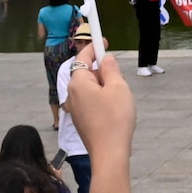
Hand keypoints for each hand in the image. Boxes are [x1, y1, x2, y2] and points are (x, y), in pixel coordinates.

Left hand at [64, 44, 136, 161]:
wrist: (109, 153)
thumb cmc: (115, 118)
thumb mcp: (119, 88)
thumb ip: (111, 70)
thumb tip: (105, 59)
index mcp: (78, 82)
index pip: (83, 57)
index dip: (93, 46)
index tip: (103, 39)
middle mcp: (71, 94)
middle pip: (86, 73)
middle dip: (102, 71)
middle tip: (120, 78)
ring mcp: (75, 108)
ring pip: (90, 89)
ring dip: (104, 87)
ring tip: (120, 98)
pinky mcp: (80, 120)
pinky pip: (90, 102)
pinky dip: (101, 99)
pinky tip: (114, 110)